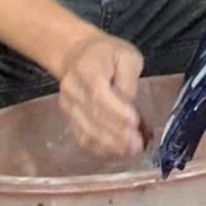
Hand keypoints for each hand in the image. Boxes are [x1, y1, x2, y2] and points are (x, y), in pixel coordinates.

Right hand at [56, 30, 144, 158]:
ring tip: (131, 150)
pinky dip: (99, 147)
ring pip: (86, 131)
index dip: (117, 111)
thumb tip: (132, 106)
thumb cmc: (107, 53)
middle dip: (117, 134)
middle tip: (138, 145)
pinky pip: (81, 136)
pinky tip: (116, 151)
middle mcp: (73, 90)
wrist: (75, 54)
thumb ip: (129, 80)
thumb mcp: (126, 56)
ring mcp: (67, 106)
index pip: (100, 95)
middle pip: (93, 117)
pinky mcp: (68, 117)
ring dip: (110, 144)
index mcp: (88, 70)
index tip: (135, 122)